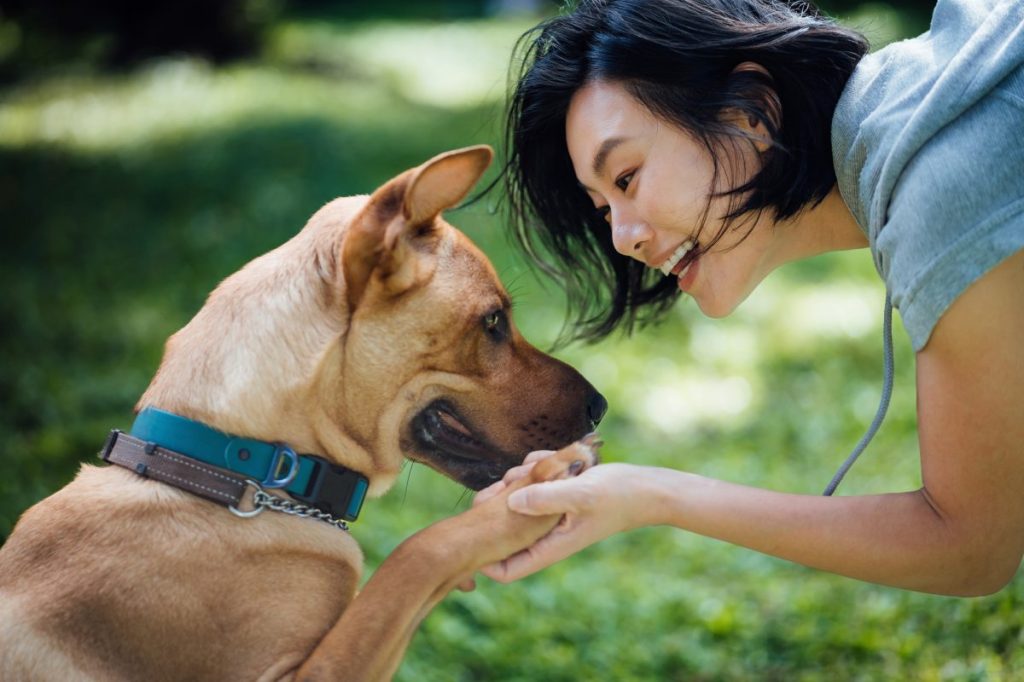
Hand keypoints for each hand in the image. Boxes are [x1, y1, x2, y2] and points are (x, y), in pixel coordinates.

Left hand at [473, 452, 649, 581]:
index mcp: (549, 546)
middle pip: (503, 530)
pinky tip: (555, 459)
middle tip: (513, 480)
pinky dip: (538, 467)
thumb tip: (511, 502)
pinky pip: (533, 482)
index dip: (486, 559)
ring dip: (522, 477)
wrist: (646, 487)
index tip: (481, 527)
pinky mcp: (555, 497)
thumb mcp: (580, 494)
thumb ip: (546, 498)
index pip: (506, 571)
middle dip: (501, 502)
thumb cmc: (617, 495)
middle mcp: (545, 535)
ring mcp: (549, 516)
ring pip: (516, 500)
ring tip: (543, 466)